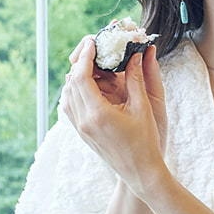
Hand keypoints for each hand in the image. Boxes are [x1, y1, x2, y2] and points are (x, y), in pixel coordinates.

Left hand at [60, 39, 167, 191]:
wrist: (140, 172)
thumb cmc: (146, 141)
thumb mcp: (143, 107)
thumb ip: (136, 78)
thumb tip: (135, 54)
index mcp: (98, 113)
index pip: (81, 76)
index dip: (86, 56)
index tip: (93, 42)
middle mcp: (84, 121)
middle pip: (71, 83)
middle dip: (80, 63)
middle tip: (93, 49)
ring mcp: (81, 128)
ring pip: (67, 95)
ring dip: (76, 77)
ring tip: (92, 65)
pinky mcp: (82, 133)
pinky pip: (69, 107)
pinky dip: (75, 92)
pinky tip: (89, 86)